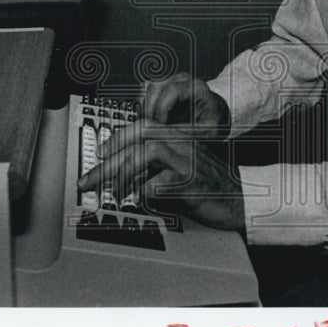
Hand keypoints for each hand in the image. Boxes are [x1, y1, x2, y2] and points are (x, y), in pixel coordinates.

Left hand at [78, 120, 244, 229]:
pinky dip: (144, 192)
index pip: (142, 125)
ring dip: (123, 172)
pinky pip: (159, 183)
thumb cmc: (207, 186)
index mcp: (177, 136)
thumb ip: (157, 163)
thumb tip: (123, 172)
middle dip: (110, 157)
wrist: (239, 199)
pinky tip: (139, 201)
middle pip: (140, 137)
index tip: (100, 153)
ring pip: (147, 152)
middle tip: (88, 179)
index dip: (118, 137)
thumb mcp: (180, 167)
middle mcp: (181, 143)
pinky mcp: (191, 181)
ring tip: (111, 191)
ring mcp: (187, 160)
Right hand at [141, 72, 230, 135]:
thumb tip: (161, 135)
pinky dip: (145, 107)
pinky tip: (150, 122)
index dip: (161, 109)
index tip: (160, 126)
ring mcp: (172, 81)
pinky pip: (148, 94)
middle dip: (149, 109)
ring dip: (146, 108)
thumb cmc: (214, 122)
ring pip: (149, 89)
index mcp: (196, 86)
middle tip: (150, 129)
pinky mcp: (164, 88)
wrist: (216, 115)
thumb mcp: (207, 131)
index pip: (171, 90)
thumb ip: (186, 133)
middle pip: (156, 86)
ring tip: (149, 127)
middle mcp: (182, 79)